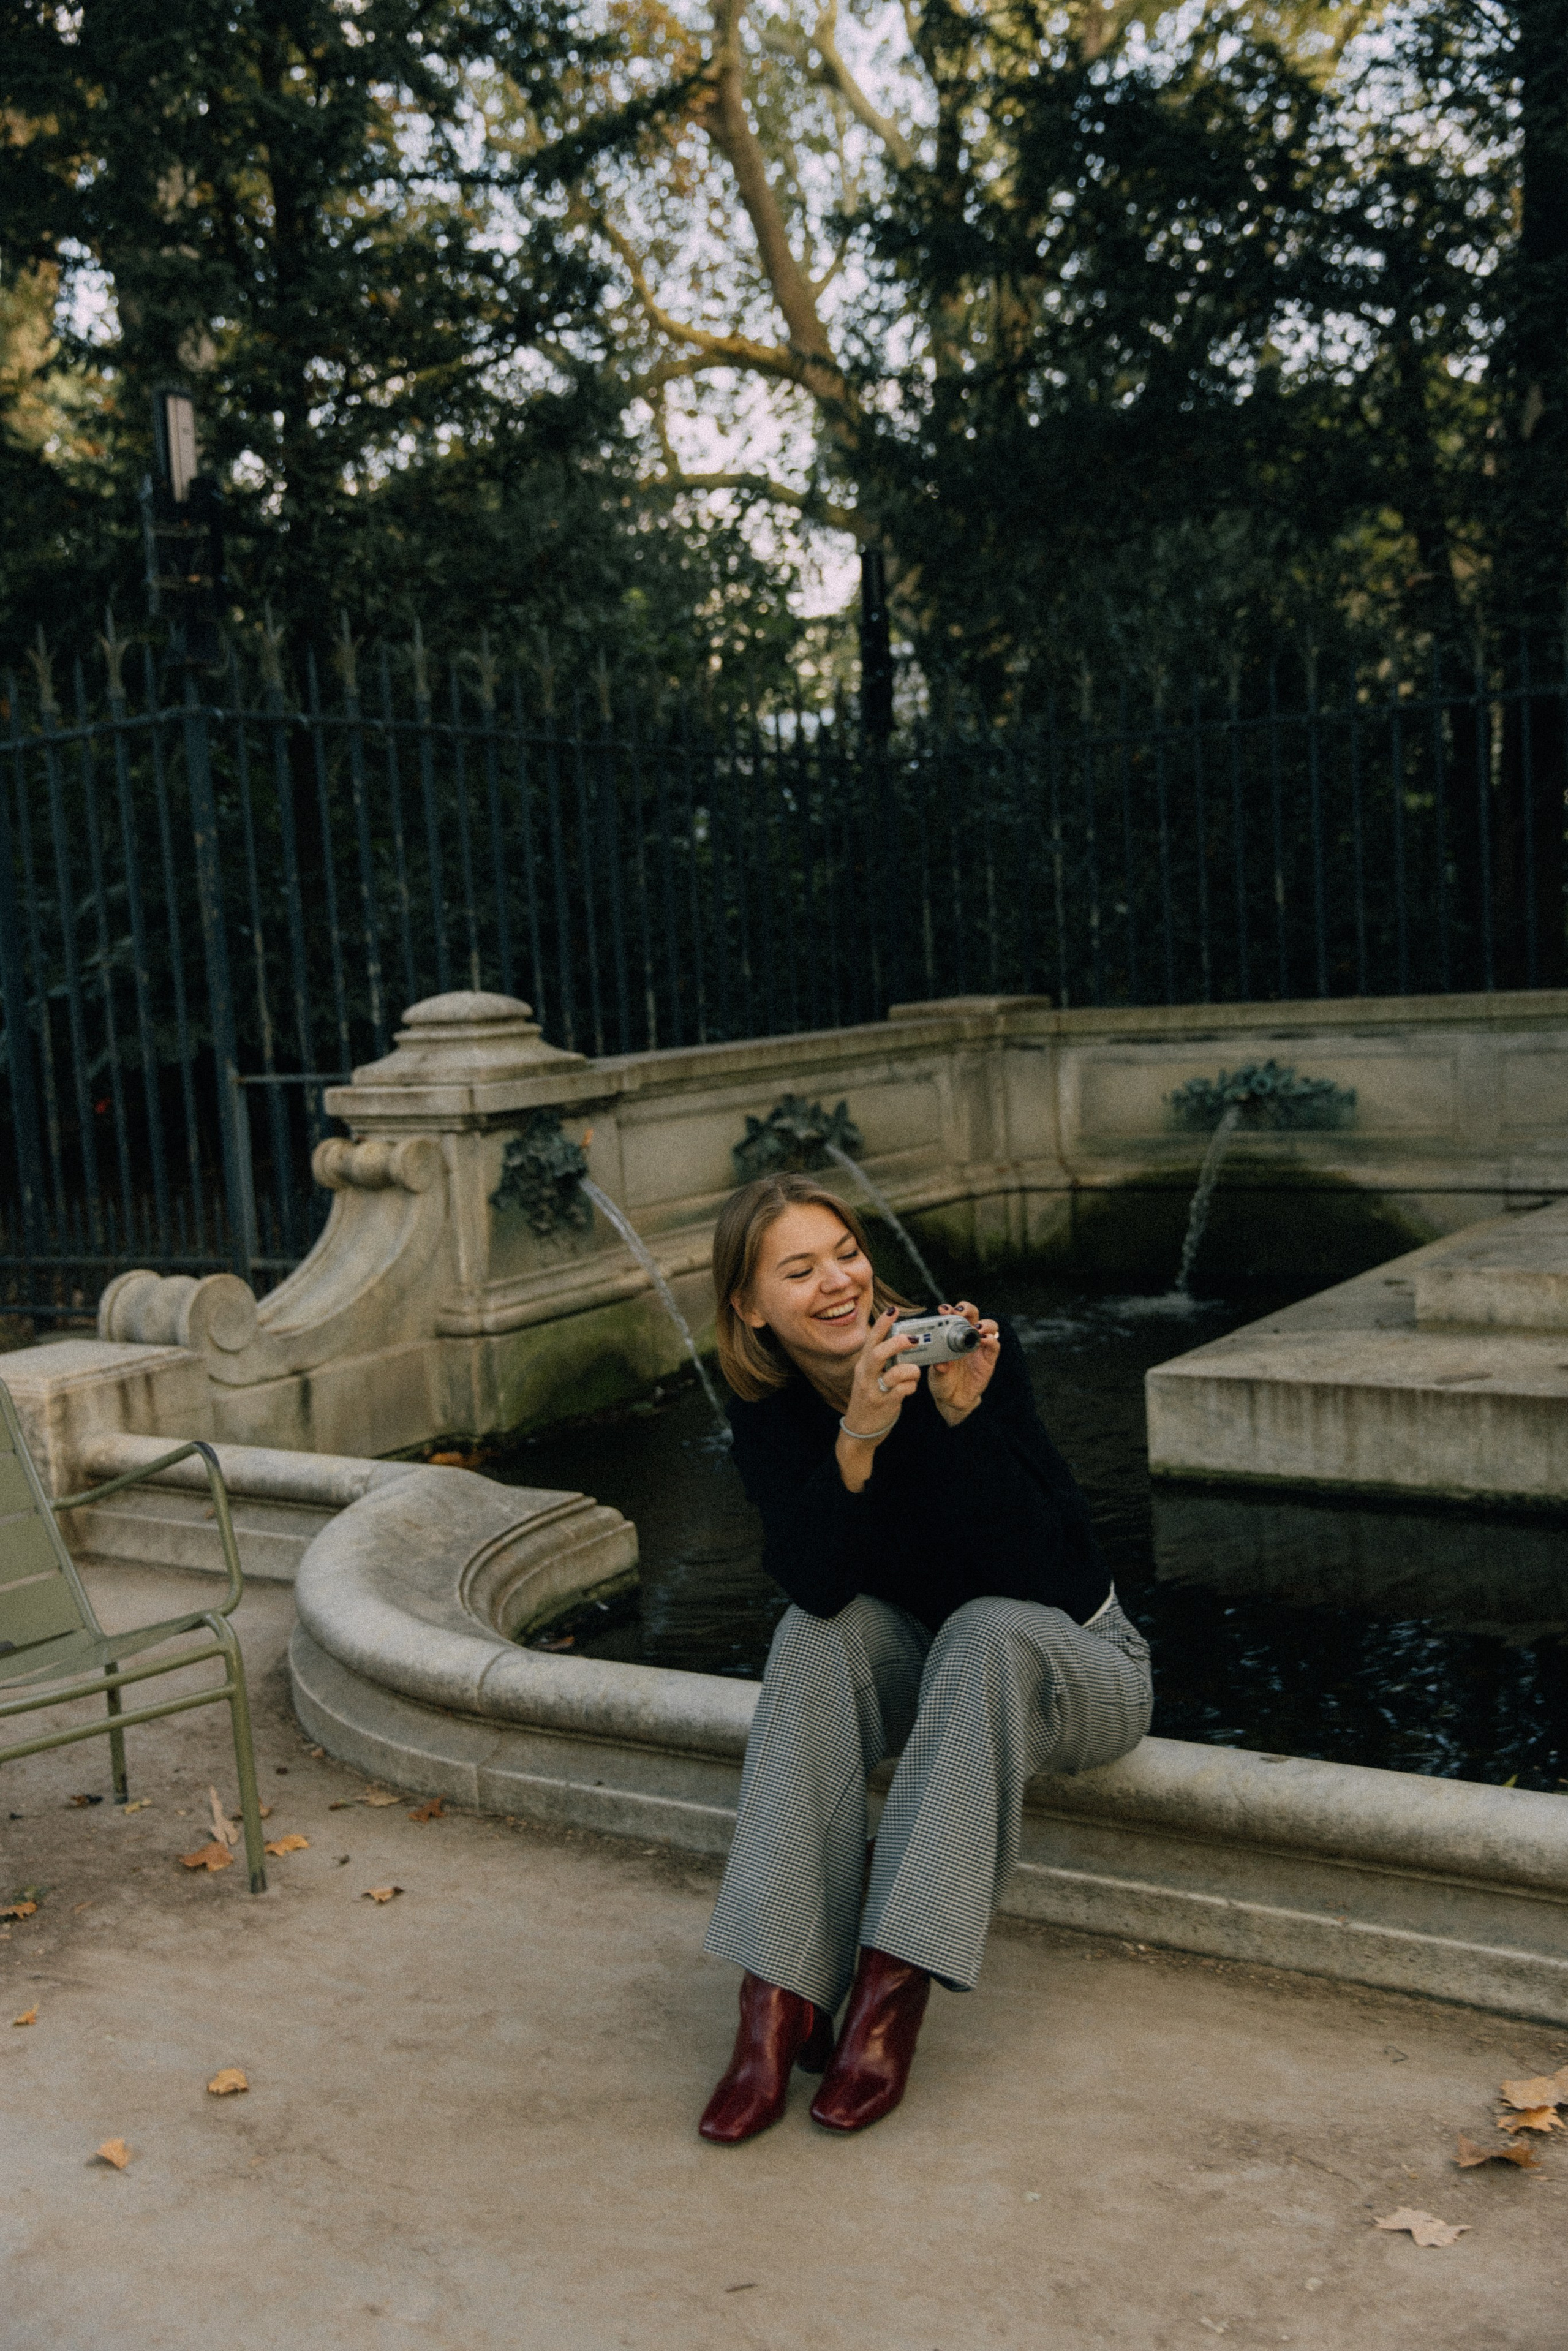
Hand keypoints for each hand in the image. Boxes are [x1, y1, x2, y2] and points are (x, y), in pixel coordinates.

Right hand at [835, 1308, 919, 1491]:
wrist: (859, 1432)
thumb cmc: (869, 1399)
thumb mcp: (870, 1377)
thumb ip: (881, 1361)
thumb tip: (901, 1341)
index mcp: (863, 1365)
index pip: (871, 1340)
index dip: (882, 1323)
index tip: (893, 1309)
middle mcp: (865, 1376)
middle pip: (878, 1353)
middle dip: (897, 1342)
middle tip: (914, 1338)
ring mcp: (874, 1391)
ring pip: (894, 1373)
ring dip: (910, 1370)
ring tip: (914, 1371)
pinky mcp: (884, 1405)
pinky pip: (903, 1391)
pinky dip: (911, 1387)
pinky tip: (910, 1389)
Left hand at [928, 1301, 998, 1426]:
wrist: (953, 1400)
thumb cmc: (942, 1382)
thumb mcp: (936, 1375)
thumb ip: (939, 1368)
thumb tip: (941, 1365)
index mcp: (951, 1336)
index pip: (953, 1317)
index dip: (950, 1310)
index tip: (944, 1309)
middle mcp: (966, 1338)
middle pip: (973, 1315)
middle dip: (967, 1309)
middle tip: (960, 1312)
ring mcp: (979, 1348)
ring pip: (988, 1326)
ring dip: (984, 1324)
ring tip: (977, 1328)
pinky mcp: (989, 1359)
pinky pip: (995, 1346)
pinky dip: (992, 1340)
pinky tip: (986, 1340)